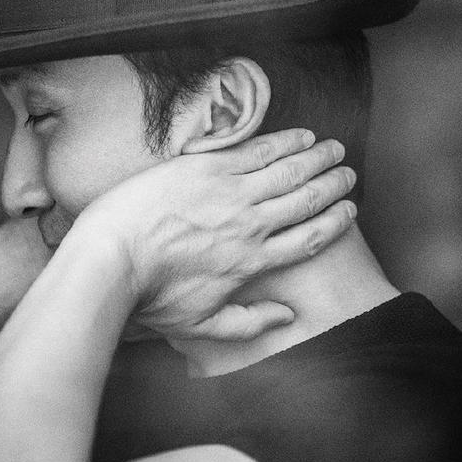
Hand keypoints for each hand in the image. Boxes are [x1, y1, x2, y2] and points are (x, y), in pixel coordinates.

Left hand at [77, 130, 355, 340]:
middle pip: (306, 199)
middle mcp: (251, 224)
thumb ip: (249, 323)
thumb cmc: (151, 297)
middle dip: (333, 183)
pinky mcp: (208, 167)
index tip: (350, 209)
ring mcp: (230, 192)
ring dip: (316, 157)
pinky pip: (257, 150)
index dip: (335, 221)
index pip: (308, 238)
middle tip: (348, 172)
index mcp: (253, 262)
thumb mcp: (201, 326)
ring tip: (334, 148)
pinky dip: (284, 141)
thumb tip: (287, 317)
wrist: (111, 259)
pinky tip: (301, 135)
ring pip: (288, 170)